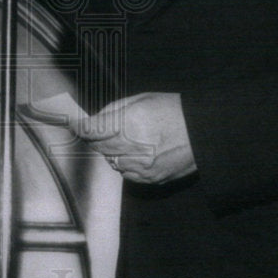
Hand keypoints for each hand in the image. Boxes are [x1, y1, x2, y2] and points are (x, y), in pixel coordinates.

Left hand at [76, 92, 196, 184]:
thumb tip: (94, 120)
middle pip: (98, 147)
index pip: (91, 130)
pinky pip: (126, 174)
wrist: (204, 132)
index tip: (72, 124)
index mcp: (129, 122)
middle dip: (97, 138)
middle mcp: (133, 147)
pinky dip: (126, 164)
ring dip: (113, 152)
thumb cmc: (174, 110)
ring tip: (130, 139)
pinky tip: (140, 152)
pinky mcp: (150, 178)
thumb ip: (114, 110)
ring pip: (111, 161)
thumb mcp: (142, 99)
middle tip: (106, 130)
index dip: (78, 127)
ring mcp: (141, 166)